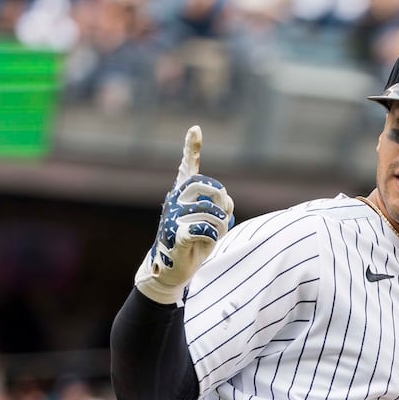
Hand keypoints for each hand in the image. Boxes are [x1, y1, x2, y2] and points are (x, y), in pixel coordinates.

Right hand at [134, 125, 233, 303]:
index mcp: (181, 195)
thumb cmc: (192, 245)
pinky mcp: (176, 234)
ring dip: (219, 227)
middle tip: (222, 216)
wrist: (171, 270)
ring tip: (212, 236)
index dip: (192, 148)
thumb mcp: (210, 224)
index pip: (188, 168)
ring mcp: (174, 217)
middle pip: (208, 187)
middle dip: (222, 201)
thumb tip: (227, 201)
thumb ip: (220, 208)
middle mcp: (175, 201)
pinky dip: (212, 238)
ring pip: (212, 213)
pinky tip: (204, 243)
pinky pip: (206, 230)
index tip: (195, 129)